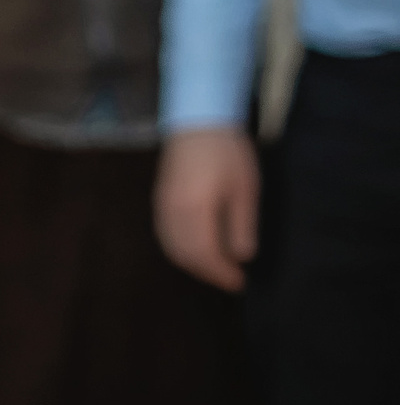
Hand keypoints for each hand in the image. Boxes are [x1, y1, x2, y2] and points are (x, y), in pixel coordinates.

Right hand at [155, 126, 259, 291]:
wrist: (198, 121)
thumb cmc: (227, 153)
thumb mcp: (245, 189)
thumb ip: (242, 224)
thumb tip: (242, 256)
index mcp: (194, 211)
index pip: (205, 254)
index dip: (221, 273)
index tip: (240, 283)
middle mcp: (172, 214)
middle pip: (185, 256)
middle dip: (207, 272)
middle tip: (231, 280)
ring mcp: (162, 207)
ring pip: (172, 248)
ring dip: (193, 264)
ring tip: (216, 267)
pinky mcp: (160, 201)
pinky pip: (166, 236)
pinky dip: (181, 250)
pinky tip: (196, 249)